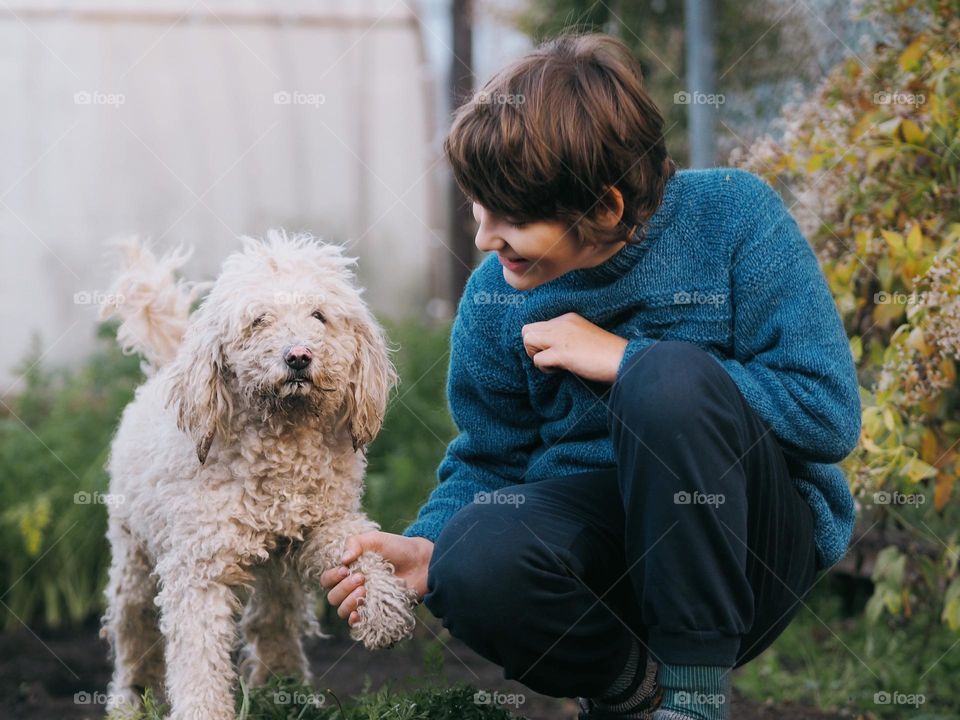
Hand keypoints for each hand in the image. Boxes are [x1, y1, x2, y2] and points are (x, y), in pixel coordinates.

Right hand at [319, 532, 433, 626]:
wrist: (422, 563)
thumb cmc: (398, 548)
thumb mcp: (375, 540)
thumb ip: (355, 543)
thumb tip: (342, 560)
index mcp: (349, 571)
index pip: (327, 580)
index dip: (331, 577)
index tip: (345, 569)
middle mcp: (353, 588)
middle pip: (333, 597)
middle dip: (343, 588)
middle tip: (362, 578)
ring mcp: (364, 602)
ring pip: (342, 611)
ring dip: (349, 603)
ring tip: (365, 590)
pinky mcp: (376, 612)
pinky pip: (358, 624)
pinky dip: (354, 621)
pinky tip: (358, 614)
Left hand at [521, 312, 627, 383]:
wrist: (622, 358)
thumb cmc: (606, 352)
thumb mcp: (583, 336)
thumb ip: (566, 336)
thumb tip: (549, 348)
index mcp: (567, 318)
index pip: (538, 325)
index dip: (541, 341)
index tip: (553, 351)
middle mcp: (561, 324)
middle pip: (527, 330)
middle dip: (532, 347)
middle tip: (547, 358)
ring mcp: (560, 337)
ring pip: (528, 341)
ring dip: (535, 356)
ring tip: (552, 364)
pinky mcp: (562, 353)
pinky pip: (537, 359)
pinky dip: (544, 368)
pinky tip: (558, 370)